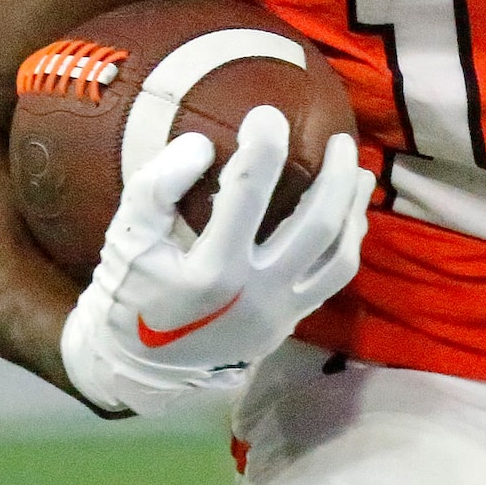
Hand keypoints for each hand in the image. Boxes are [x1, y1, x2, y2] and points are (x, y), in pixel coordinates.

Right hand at [59, 107, 369, 414]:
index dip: (263, 147)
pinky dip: (348, 240)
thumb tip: (202, 145)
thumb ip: (156, 190)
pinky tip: (348, 212)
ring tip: (358, 170)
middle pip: (317, 223)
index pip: (249, 194)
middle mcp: (257, 293)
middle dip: (335, 174)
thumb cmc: (131, 295)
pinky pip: (335, 276)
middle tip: (340, 139)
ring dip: (354, 207)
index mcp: (212, 272)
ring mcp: (281, 311)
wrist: (144, 370)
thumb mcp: (127, 241)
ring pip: (339, 254)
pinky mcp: (291, 321)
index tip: (266, 115)